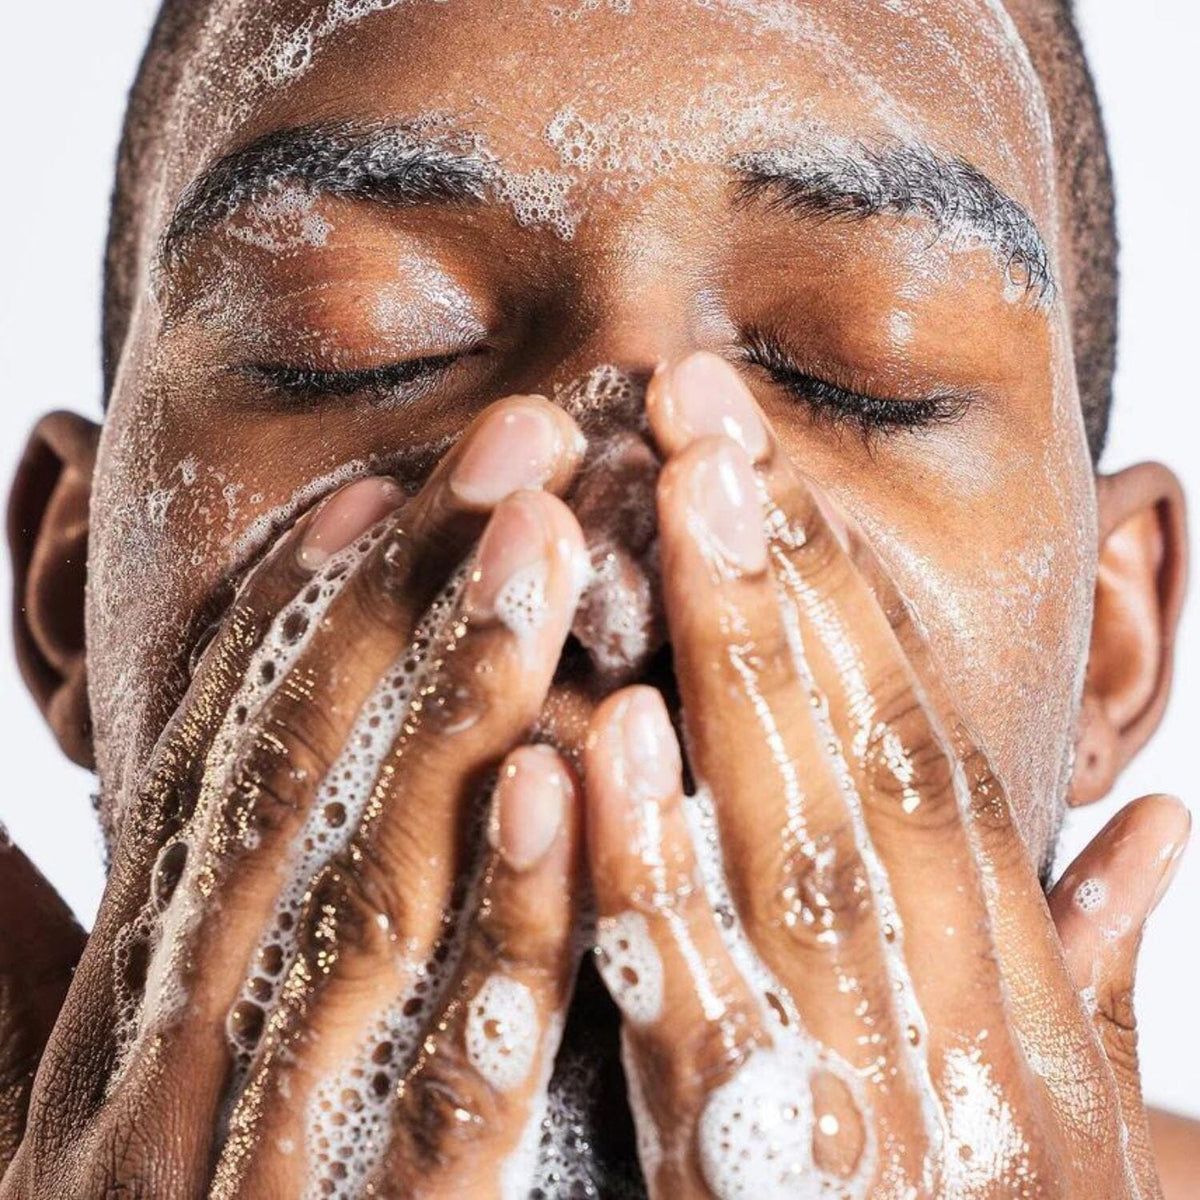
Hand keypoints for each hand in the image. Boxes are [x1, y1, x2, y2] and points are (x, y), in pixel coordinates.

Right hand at [0, 394, 590, 1197]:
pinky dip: (503, 921)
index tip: (387, 490)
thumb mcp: (71, 1129)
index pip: (225, 769)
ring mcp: (260, 1152)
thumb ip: (59, 982)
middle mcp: (181, 1050)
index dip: (298, 617)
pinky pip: (448, 1074)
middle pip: (308, 778)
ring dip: (459, 702)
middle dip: (411, 596)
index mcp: (138, 1008)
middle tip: (514, 445)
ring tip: (544, 546)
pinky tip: (565, 781)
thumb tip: (22, 849)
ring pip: (374, 883)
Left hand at [582, 353, 1189, 1198]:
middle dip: (779, 567)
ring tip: (679, 502)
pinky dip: (661, 872)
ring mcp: (880, 1089)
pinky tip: (606, 743)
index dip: (837, 589)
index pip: (914, 741)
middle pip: (860, 747)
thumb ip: (1090, 964)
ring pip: (804, 837)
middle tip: (696, 407)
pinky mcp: (772, 1184)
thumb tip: (1149, 839)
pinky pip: (705, 1010)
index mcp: (1012, 978)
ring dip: (740, 665)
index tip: (756, 457)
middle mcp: (961, 1006)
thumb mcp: (1079, 1112)